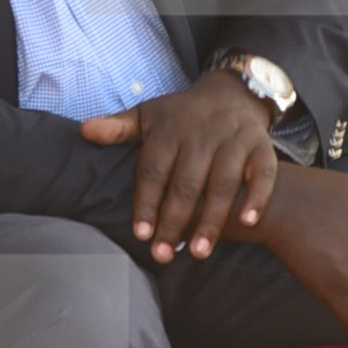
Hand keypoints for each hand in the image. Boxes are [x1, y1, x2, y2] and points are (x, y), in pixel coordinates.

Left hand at [80, 69, 277, 263]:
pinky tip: (247, 223)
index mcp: (170, 130)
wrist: (232, 92)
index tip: (141, 234)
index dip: (147, 203)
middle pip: (187, 183)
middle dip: (175, 221)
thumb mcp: (148, 115)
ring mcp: (233, 140)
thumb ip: (118, 128)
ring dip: (212, 219)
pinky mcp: (261, 146)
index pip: (154, 170)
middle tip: (164, 255)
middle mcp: (202, 134)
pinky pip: (264, 173)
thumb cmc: (182, 114)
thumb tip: (84, 132)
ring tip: (199, 252)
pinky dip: (257, 196)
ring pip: (224, 182)